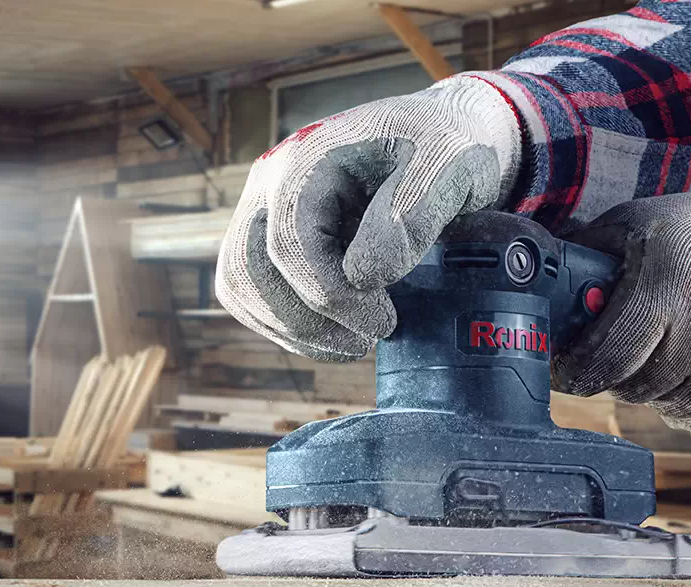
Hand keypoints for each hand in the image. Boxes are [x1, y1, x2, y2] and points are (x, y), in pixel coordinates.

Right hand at [216, 77, 520, 359]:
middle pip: (248, 267)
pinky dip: (282, 323)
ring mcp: (266, 207)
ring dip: (288, 328)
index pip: (290, 240)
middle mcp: (272, 179)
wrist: (443, 136)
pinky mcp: (272, 233)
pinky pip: (250, 289)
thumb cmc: (448, 147)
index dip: (329, 294)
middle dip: (304, 320)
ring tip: (349, 345)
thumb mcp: (451, 166)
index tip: (383, 323)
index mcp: (309, 156)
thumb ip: (411, 214)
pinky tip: (330, 335)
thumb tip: (362, 275)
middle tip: (365, 343)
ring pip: (239, 283)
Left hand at [553, 182, 690, 434]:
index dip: (576, 371)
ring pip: (666, 409)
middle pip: (631, 388)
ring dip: (657, 389)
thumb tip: (538, 280)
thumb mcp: (643, 220)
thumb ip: (590, 252)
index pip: (603, 358)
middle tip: (628, 346)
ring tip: (674, 347)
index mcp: (666, 287)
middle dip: (618, 372)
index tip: (567, 371)